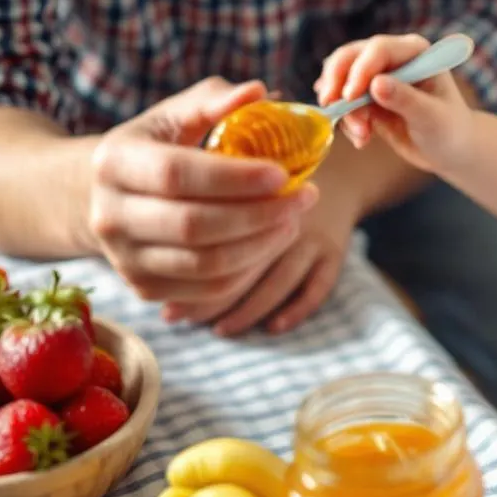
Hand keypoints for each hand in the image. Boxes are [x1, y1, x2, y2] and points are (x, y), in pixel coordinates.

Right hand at [86, 78, 318, 303]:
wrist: (109, 196)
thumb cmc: (158, 147)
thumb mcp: (176, 116)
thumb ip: (214, 101)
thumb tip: (258, 93)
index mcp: (114, 162)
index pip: (176, 175)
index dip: (234, 178)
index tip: (283, 174)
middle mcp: (109, 215)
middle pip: (193, 226)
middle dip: (259, 214)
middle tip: (304, 197)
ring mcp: (124, 258)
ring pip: (206, 265)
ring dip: (262, 246)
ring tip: (293, 220)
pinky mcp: (144, 288)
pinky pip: (209, 291)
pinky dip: (249, 271)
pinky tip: (271, 243)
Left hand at [162, 169, 363, 335]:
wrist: (338, 169)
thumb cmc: (273, 171)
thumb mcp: (240, 166)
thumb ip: (204, 184)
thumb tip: (157, 236)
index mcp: (255, 192)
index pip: (214, 231)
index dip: (186, 269)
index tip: (165, 292)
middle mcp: (283, 214)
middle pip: (243, 262)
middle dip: (209, 297)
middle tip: (179, 318)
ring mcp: (312, 234)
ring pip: (276, 281)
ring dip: (247, 310)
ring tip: (220, 329)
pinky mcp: (334, 250)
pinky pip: (316, 288)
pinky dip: (295, 311)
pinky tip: (273, 327)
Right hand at [314, 33, 474, 173]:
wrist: (450, 151)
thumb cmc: (450, 130)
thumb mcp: (431, 117)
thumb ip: (405, 100)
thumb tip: (376, 84)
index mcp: (414, 51)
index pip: (378, 49)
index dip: (360, 69)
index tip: (349, 96)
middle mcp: (392, 58)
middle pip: (351, 57)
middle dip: (338, 83)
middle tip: (331, 108)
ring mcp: (376, 77)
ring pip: (342, 82)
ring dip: (345, 110)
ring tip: (362, 136)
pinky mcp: (367, 99)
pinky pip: (345, 105)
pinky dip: (347, 122)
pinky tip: (362, 140)